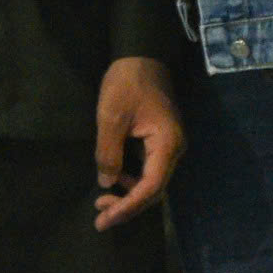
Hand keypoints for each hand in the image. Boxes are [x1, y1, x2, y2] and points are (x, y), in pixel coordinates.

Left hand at [93, 56, 182, 229]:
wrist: (140, 53)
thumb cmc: (127, 82)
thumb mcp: (110, 117)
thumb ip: (109, 152)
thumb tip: (107, 183)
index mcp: (167, 144)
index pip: (150, 188)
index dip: (128, 207)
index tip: (105, 219)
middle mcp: (173, 149)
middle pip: (153, 190)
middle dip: (127, 205)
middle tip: (100, 216)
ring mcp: (168, 145)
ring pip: (151, 181)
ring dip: (128, 194)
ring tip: (102, 201)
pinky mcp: (159, 140)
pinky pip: (148, 168)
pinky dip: (131, 179)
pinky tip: (114, 180)